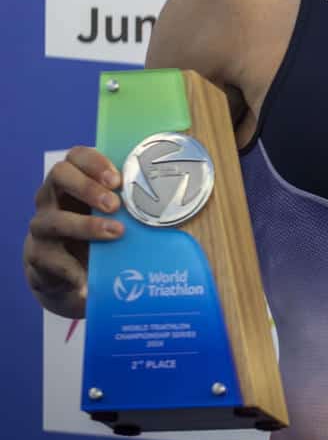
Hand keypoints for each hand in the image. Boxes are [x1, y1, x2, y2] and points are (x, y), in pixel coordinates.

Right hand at [24, 146, 122, 319]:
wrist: (68, 271)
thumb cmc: (98, 230)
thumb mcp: (112, 213)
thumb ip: (131, 201)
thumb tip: (176, 198)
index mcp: (72, 180)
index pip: (75, 156)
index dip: (94, 162)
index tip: (118, 179)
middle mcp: (51, 197)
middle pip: (58, 176)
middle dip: (88, 187)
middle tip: (115, 204)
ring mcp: (42, 226)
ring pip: (52, 219)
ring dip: (85, 226)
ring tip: (115, 233)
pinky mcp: (39, 255)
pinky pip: (52, 260)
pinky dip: (73, 270)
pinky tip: (89, 283)